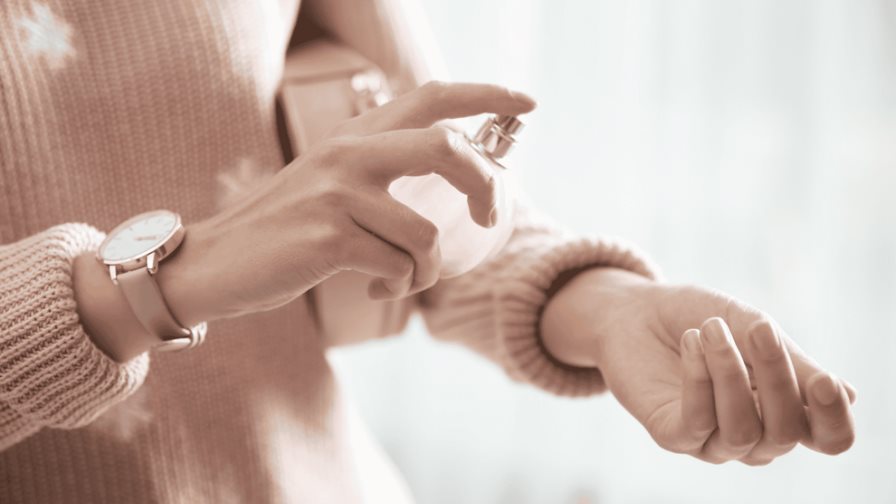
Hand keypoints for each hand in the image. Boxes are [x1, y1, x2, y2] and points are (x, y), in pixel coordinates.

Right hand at [162, 82, 535, 324]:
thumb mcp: (332, 183)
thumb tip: (455, 174)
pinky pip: (398, 270)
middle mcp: (349, 154)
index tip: (527, 102)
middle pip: (447, 150)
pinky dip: (398, 289)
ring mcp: (338, 194)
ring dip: (427, 272)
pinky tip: (376, 293)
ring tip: (403, 281)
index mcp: (355, 136)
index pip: (431, 96)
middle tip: (489, 217)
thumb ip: (382, 170)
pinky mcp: (328, 238)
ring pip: (426, 236)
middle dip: (485, 187)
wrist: (213, 264)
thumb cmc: (284, 229)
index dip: (485, 95)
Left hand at [541, 268, 856, 464]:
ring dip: (729, 372)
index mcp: (783, 409)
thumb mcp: (751, 327)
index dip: (835, 420)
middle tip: (758, 328)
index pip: (827, 438)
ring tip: (709, 327)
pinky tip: (691, 341)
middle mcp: (752, 435)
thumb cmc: (699, 317)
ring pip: (742, 430)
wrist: (635, 311)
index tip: (827, 382)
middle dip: (777, 378)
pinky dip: (698, 378)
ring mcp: (711, 441)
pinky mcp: (672, 436)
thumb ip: (791, 361)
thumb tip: (848, 393)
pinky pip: (697, 421)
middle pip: (786, 433)